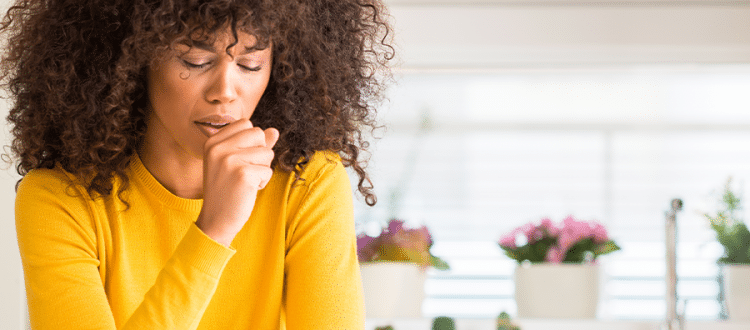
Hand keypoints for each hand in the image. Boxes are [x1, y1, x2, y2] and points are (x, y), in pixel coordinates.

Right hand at [195, 120, 278, 245]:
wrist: (216, 220)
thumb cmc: (228, 190)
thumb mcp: (235, 162)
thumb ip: (254, 145)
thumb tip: (274, 130)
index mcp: (212, 142)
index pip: (246, 123)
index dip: (251, 142)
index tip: (239, 160)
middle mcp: (218, 148)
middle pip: (258, 134)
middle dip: (260, 153)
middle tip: (245, 171)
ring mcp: (229, 160)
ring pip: (267, 152)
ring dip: (262, 169)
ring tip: (245, 182)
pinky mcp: (243, 174)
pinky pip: (268, 170)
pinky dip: (263, 182)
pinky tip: (247, 190)